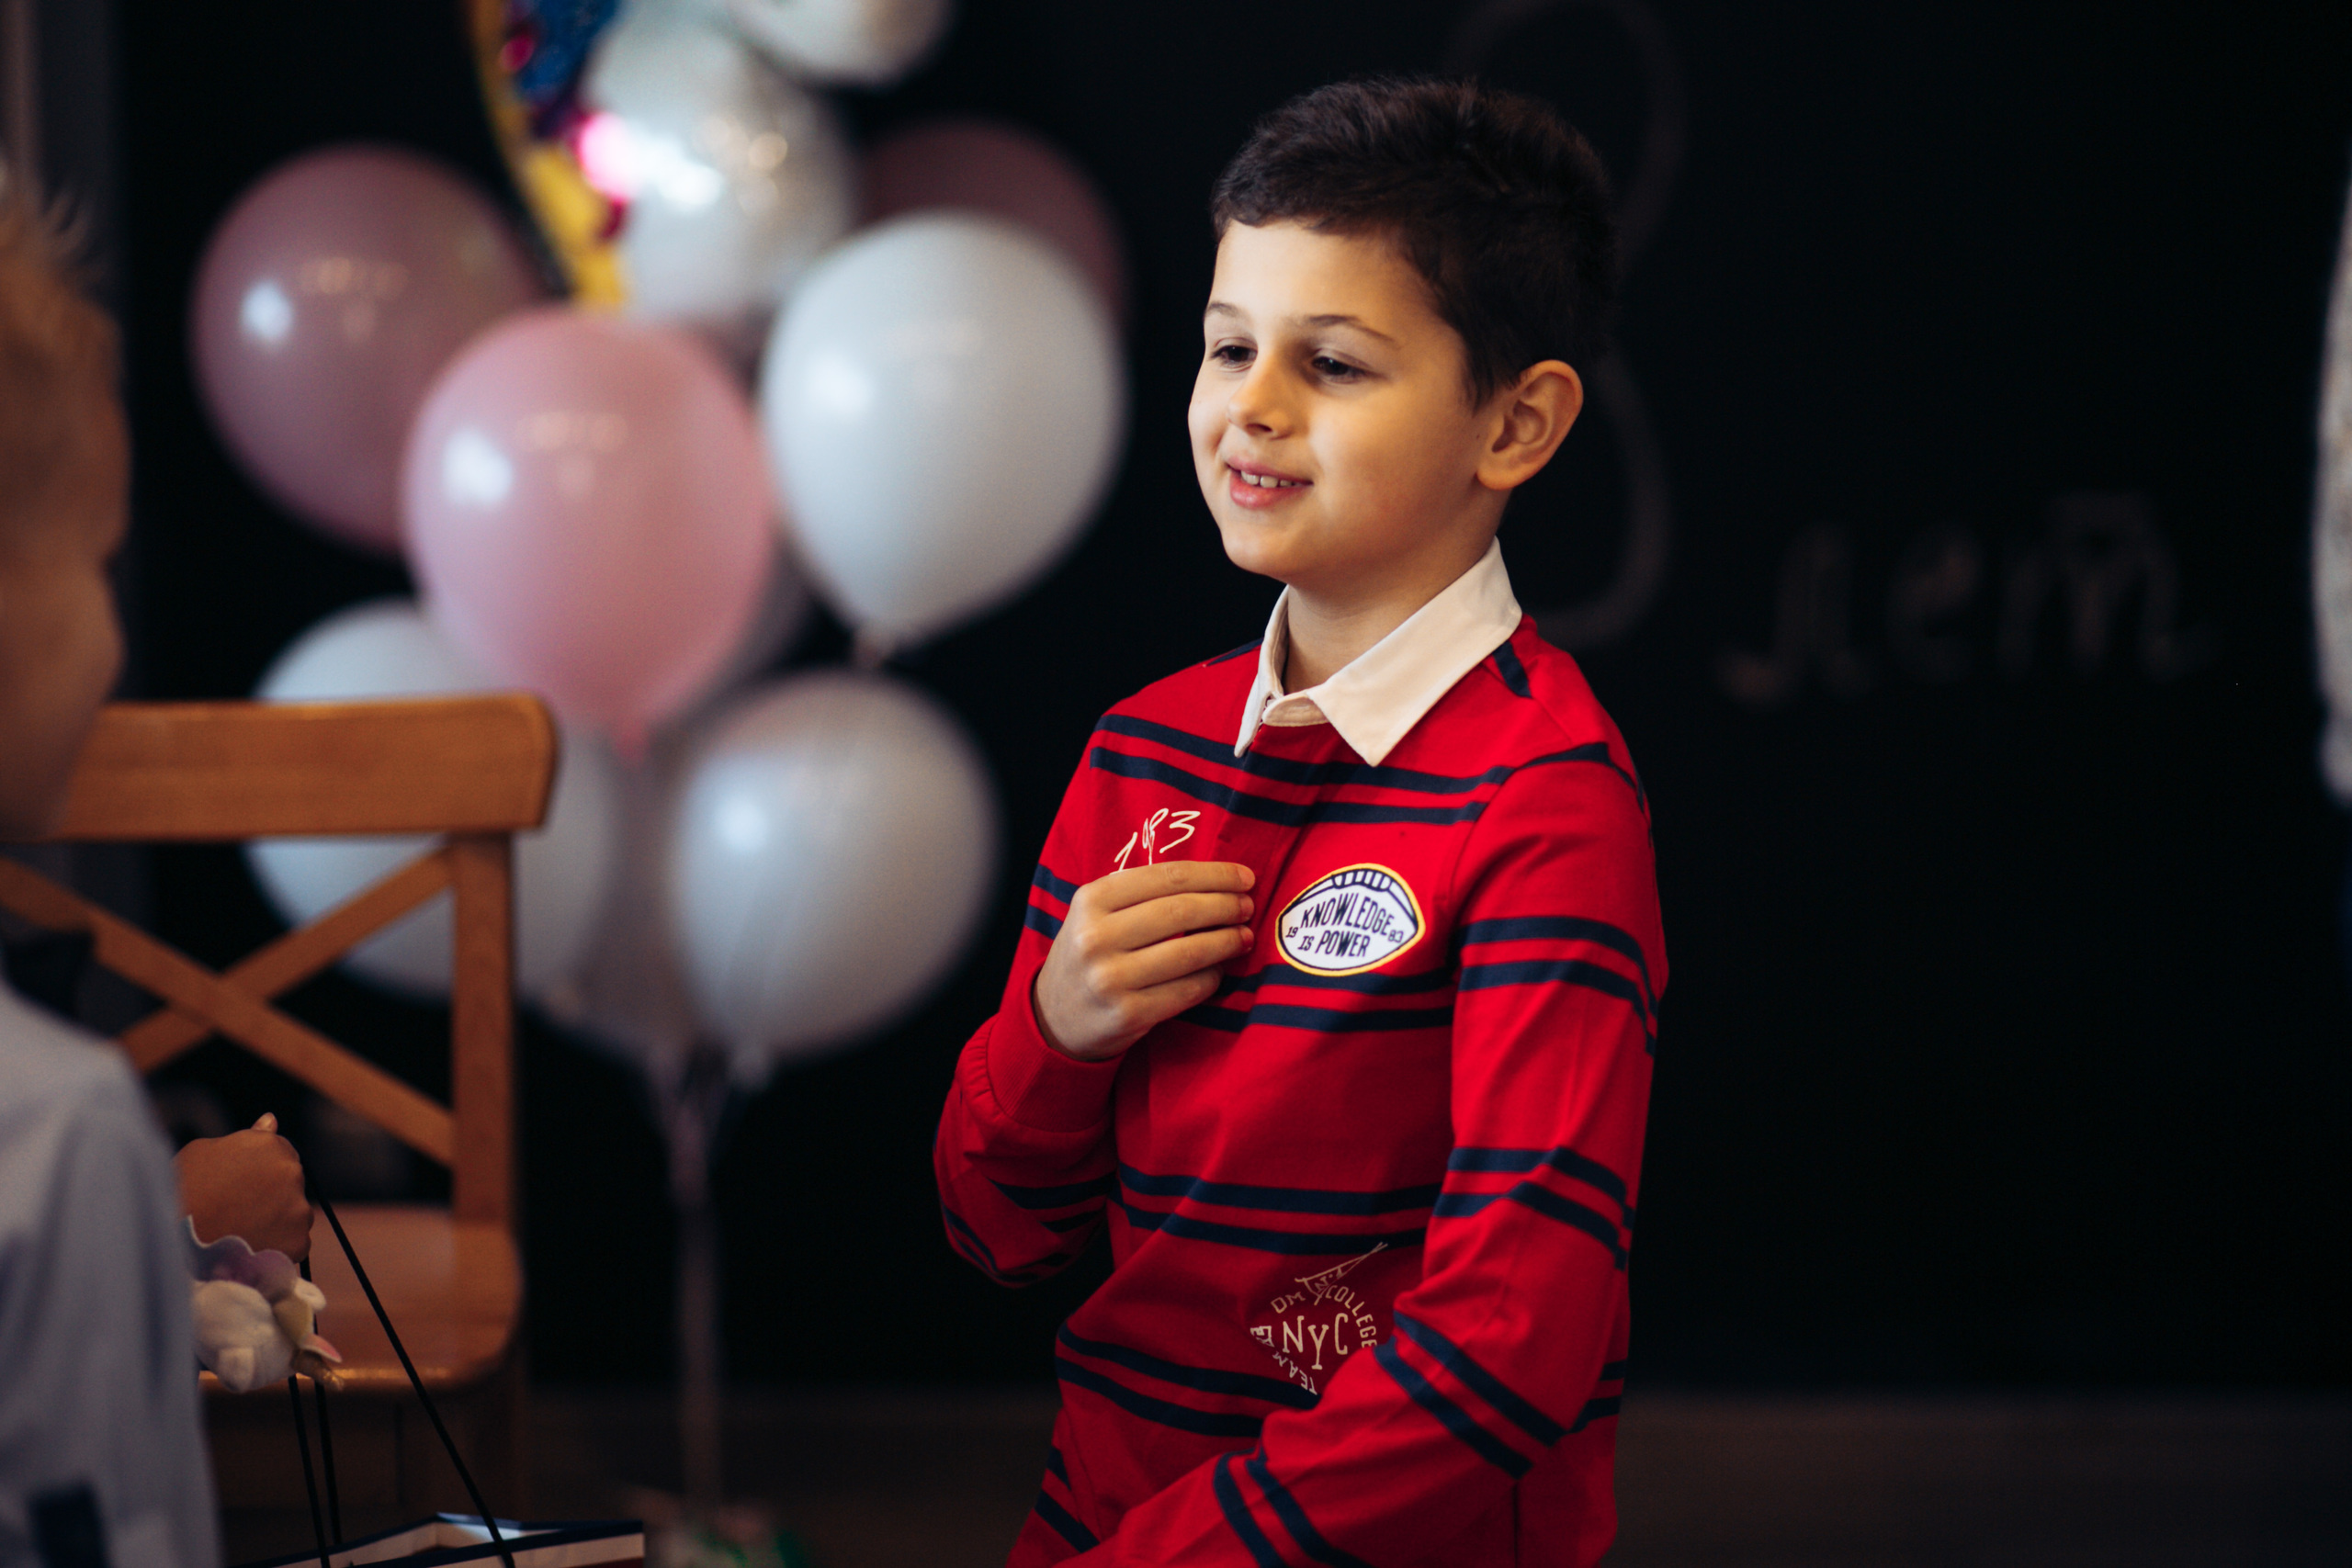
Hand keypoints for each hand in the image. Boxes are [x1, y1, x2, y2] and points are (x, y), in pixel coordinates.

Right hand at [176, 1113, 313, 1261]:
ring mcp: (299, 1208)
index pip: (280, 1152)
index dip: (260, 1170)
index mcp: (270, 1145)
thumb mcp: (202, 1152)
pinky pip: (295, 1242)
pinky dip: (278, 1246)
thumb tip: (272, 1119)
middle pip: (290, 1182)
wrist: (173, 1243)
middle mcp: (291, 1172)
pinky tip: (252, 1248)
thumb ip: (245, 1136)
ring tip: (242, 1232)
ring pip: (295, 1213)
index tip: (241, 1185)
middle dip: (271, 1193)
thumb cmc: (181, 1191)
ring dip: (277, 1220)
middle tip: (238, 1210)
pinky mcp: (298, 1241)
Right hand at [1033, 860, 1254, 1061]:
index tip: (1243, 877)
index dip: (1214, 875)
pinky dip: (1212, 977)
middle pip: (1182, 911)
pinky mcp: (1128, 1014)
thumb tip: (1215, 882)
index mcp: (1092, 900)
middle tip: (1247, 906)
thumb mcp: (1096, 914)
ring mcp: (1111, 978)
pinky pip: (1187, 990)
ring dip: (1227, 941)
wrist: (1054, 1017)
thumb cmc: (1089, 954)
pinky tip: (1219, 970)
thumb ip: (1141, 894)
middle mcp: (1097, 937)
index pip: (1167, 877)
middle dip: (1226, 905)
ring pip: (1190, 951)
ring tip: (1244, 936)